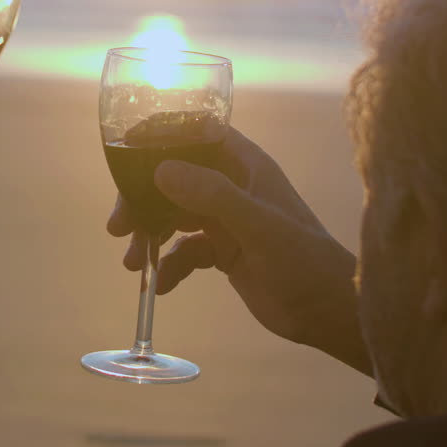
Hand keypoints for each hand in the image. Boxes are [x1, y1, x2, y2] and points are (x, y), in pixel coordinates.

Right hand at [107, 128, 371, 374]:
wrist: (328, 313)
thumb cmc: (303, 261)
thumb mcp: (257, 227)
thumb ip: (212, 195)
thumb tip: (159, 170)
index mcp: (245, 165)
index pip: (196, 133)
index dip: (161, 135)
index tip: (124, 150)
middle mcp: (232, 185)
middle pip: (174, 176)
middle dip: (143, 197)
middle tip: (118, 225)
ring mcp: (227, 218)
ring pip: (174, 213)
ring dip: (149, 233)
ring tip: (132, 262)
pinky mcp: (224, 250)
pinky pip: (185, 249)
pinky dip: (169, 264)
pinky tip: (161, 286)